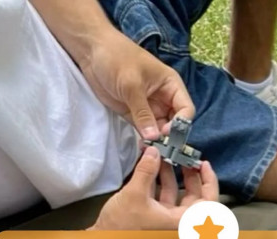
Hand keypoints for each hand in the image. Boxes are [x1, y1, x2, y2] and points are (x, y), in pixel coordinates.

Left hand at [80, 29, 194, 138]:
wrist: (91, 51)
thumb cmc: (116, 58)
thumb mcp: (132, 85)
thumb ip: (143, 113)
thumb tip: (154, 137)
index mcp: (171, 86)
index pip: (186, 109)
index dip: (180, 124)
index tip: (166, 132)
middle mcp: (164, 99)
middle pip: (175, 123)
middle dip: (169, 136)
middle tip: (159, 147)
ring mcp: (149, 108)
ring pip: (160, 129)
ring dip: (156, 140)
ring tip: (149, 149)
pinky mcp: (134, 114)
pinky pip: (144, 130)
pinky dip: (144, 139)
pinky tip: (141, 146)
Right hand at [89, 147, 217, 230]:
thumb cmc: (121, 226)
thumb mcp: (134, 194)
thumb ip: (146, 170)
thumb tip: (154, 151)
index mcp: (182, 224)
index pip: (209, 203)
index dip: (209, 181)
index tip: (203, 163)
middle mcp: (178, 224)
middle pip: (194, 197)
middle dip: (188, 174)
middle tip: (181, 156)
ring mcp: (167, 222)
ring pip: (178, 196)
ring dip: (171, 176)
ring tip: (162, 156)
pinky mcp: (155, 220)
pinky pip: (164, 199)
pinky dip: (160, 184)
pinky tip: (152, 168)